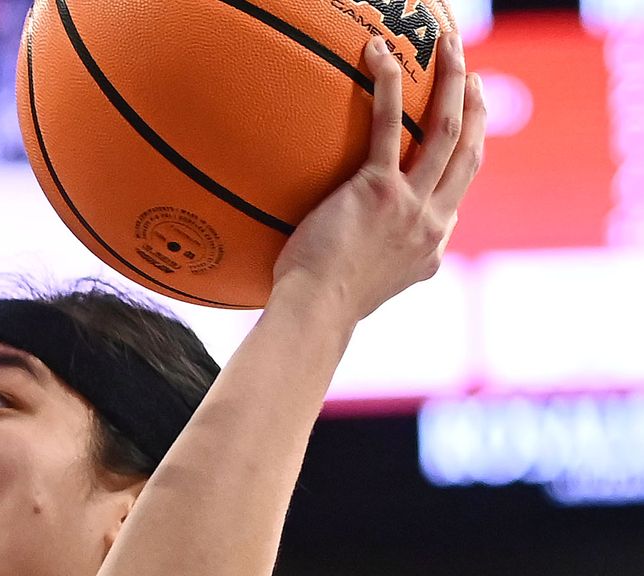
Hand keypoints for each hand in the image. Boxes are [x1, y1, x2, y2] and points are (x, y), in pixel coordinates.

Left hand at [272, 24, 482, 321]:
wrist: (316, 314)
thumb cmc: (323, 305)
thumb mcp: (368, 285)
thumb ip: (379, 261)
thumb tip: (361, 249)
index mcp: (432, 244)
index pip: (459, 192)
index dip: (466, 156)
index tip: (465, 131)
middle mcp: (433, 221)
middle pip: (469, 151)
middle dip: (476, 107)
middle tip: (471, 75)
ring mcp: (411, 204)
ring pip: (447, 130)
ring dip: (452, 81)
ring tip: (449, 45)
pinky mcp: (378, 190)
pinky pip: (387, 126)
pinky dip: (388, 85)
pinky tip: (379, 53)